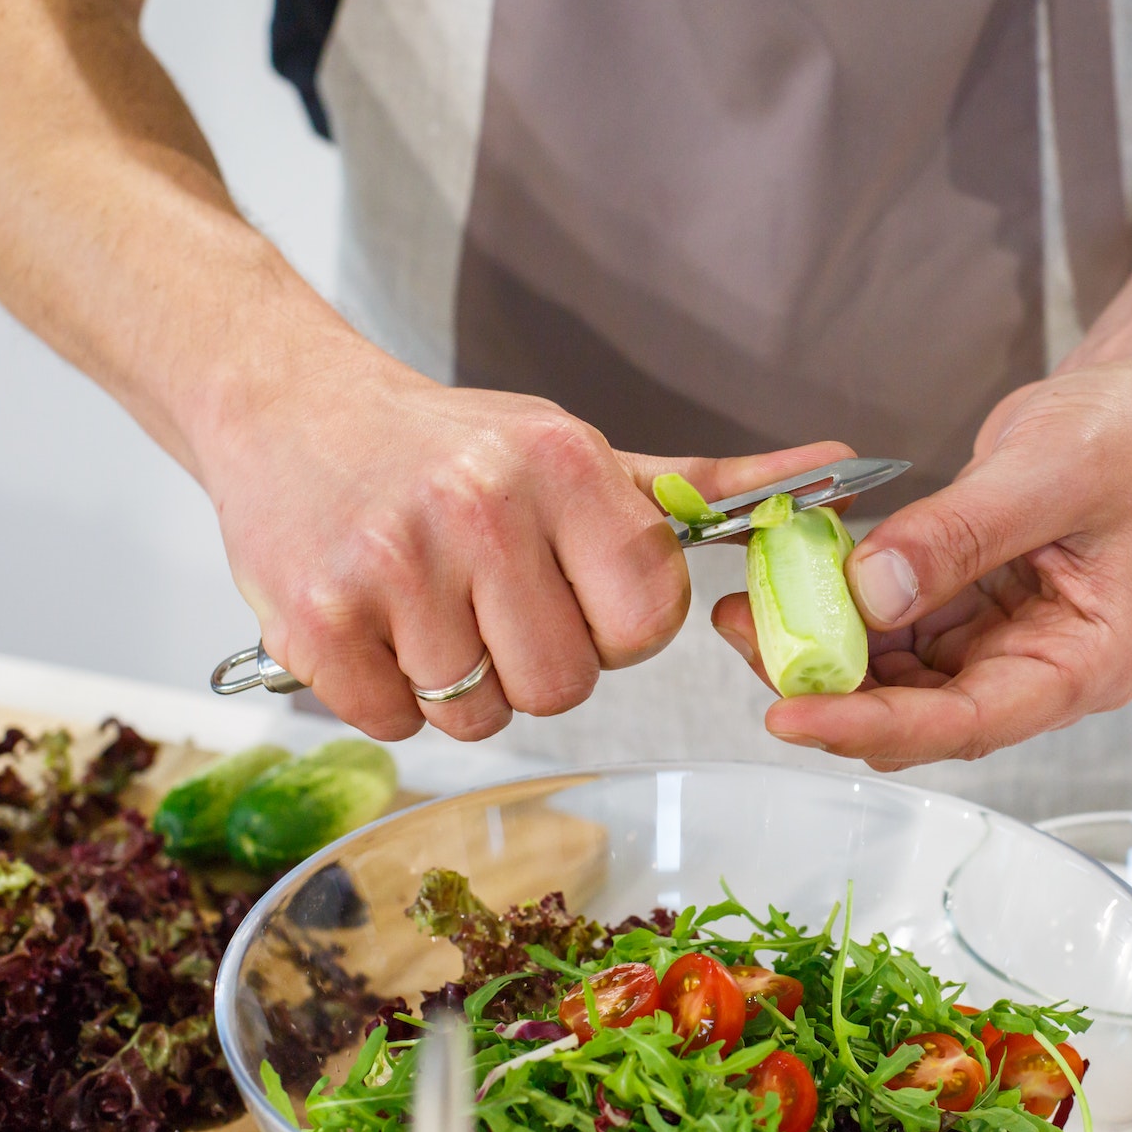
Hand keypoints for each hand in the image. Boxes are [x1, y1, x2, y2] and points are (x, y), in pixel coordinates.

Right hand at [197, 341, 851, 740]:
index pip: (648, 620)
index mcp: (560, 463)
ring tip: (428, 607)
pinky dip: (389, 697)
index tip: (573, 594)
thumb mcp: (580, 450)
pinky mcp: (316, 623)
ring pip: (481, 715)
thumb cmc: (451, 444)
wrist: (288, 406)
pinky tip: (376, 625)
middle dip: (536, 664)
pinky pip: (396, 725)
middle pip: (565, 686)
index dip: (615, 629)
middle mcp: (480, 508)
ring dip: (461, 685)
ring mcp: (391, 567)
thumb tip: (842, 471)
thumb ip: (706, 485)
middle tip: (492, 605)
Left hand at [712, 355, 1131, 767]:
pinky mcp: (970, 609)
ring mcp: (1002, 643)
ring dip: (825, 650)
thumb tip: (869, 591)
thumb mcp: (1050, 470)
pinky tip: (790, 581)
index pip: (970, 723)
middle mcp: (1042, 669)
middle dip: (833, 689)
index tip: (792, 713)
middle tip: (748, 643)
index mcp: (1087, 663)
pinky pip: (894, 628)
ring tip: (748, 610)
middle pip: (921, 711)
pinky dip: (842, 609)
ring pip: (896, 677)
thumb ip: (960, 534)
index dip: (875, 726)